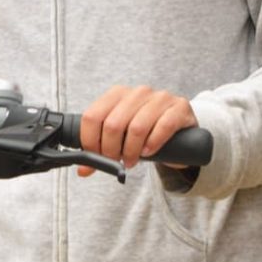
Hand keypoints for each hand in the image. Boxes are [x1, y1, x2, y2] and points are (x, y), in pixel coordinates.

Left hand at [74, 84, 196, 176]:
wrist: (178, 128)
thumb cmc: (144, 132)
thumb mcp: (120, 137)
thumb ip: (100, 150)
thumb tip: (83, 169)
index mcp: (117, 94)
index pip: (92, 116)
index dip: (90, 141)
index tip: (95, 156)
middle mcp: (138, 92)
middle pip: (113, 124)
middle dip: (111, 150)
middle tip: (116, 162)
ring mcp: (160, 98)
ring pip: (137, 127)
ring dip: (131, 151)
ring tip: (131, 160)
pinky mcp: (179, 107)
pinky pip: (163, 126)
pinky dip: (152, 144)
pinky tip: (148, 152)